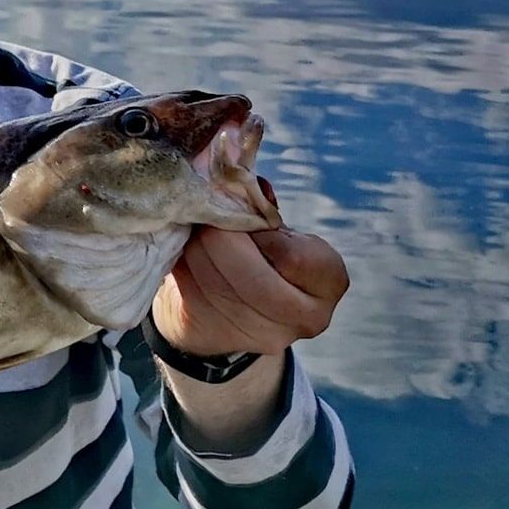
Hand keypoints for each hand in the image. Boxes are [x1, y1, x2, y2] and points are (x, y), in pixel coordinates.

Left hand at [153, 183, 349, 357]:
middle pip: (253, 277)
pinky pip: (192, 295)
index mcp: (328, 280)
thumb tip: (239, 171)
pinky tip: (182, 254)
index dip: (259, 232)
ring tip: (191, 235)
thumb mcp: (270, 231)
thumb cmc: (254, 254)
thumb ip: (260, 207)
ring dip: (195, 251)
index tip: (241, 216)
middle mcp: (307, 316)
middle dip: (219, 241)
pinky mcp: (220, 337)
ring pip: (216, 284)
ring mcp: (264, 334)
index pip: (295, 256)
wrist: (225, 306)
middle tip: (204, 221)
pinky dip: (181, 267)